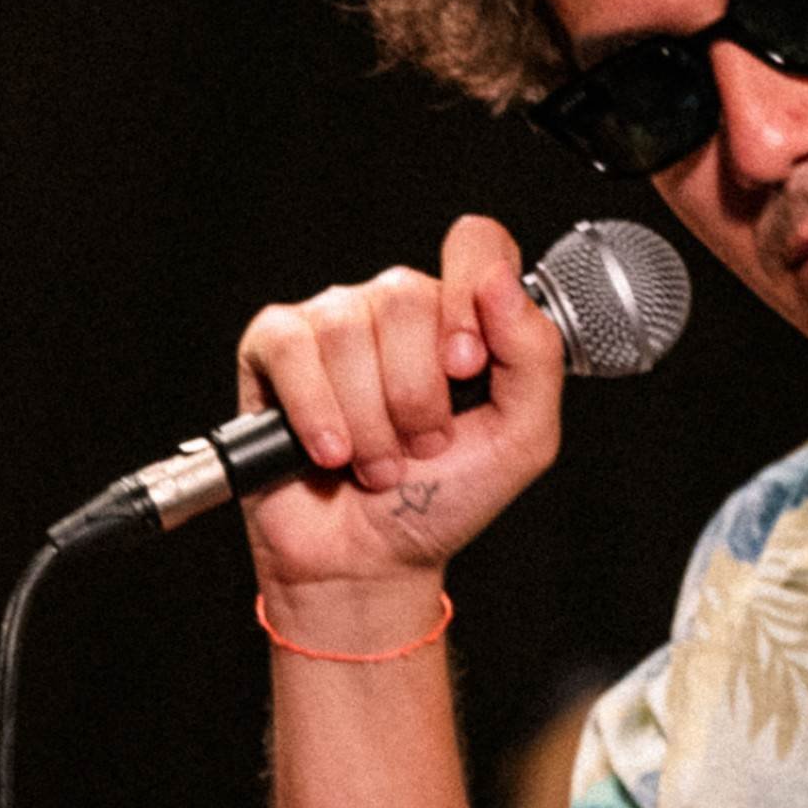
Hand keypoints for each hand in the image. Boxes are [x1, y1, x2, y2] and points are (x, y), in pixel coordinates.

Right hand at [235, 215, 563, 604]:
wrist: (371, 561)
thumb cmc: (443, 498)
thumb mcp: (521, 438)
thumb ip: (534, 356)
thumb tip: (499, 282)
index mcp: (459, 314)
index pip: (477, 245)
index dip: (470, 300)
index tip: (466, 369)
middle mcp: (394, 307)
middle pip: (405, 298)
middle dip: (417, 396)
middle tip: (421, 445)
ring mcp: (332, 321)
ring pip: (348, 330)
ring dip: (369, 422)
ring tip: (376, 462)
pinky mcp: (273, 348)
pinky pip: (293, 349)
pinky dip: (317, 413)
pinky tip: (330, 452)